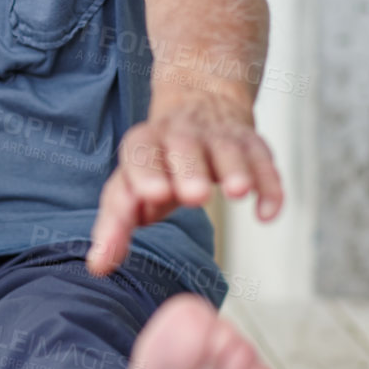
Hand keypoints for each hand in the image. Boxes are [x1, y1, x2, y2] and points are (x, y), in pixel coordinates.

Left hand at [86, 93, 282, 276]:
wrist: (201, 104)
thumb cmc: (160, 162)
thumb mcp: (134, 184)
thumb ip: (116, 222)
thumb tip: (99, 264)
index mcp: (146, 143)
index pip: (140, 154)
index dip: (146, 173)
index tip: (153, 195)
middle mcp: (181, 135)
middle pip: (184, 147)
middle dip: (189, 170)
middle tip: (193, 196)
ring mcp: (219, 139)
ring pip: (228, 150)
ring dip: (234, 170)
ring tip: (237, 192)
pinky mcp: (252, 146)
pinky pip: (264, 162)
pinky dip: (269, 186)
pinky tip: (267, 213)